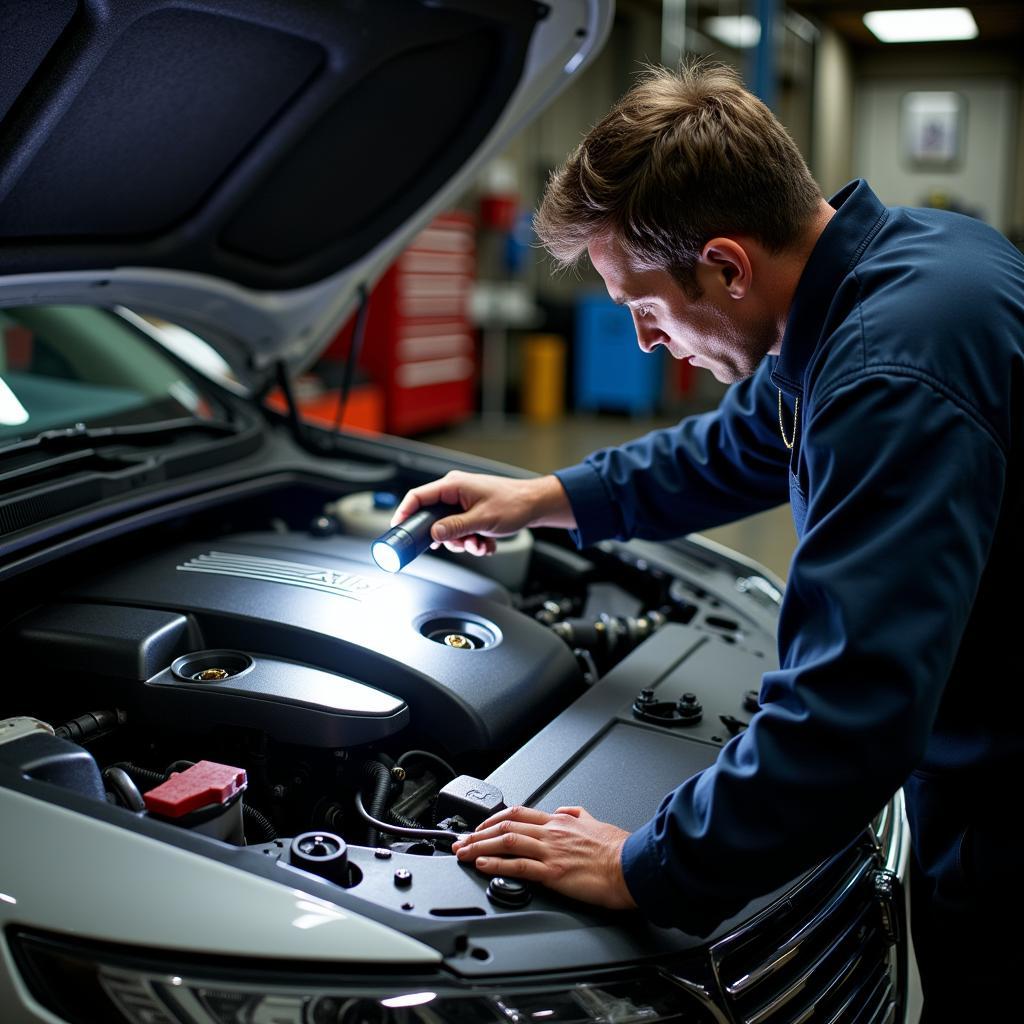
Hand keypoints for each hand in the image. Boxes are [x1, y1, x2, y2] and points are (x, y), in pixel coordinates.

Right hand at [391, 471, 575, 555]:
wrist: (535, 504)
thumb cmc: (514, 503)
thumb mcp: (482, 519)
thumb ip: (455, 527)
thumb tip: (433, 534)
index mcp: (453, 485)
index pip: (418, 497)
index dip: (404, 513)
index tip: (398, 530)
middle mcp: (454, 492)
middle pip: (433, 519)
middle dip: (447, 538)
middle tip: (461, 543)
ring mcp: (462, 503)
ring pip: (448, 530)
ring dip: (463, 542)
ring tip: (480, 543)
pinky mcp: (470, 513)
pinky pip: (461, 532)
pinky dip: (472, 541)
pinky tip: (486, 542)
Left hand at [452, 804, 636, 909]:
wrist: (633, 866)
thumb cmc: (619, 850)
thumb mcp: (596, 821)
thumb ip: (577, 814)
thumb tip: (565, 810)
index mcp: (560, 821)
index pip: (519, 814)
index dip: (494, 819)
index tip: (480, 827)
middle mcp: (551, 833)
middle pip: (505, 826)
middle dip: (478, 834)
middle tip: (461, 842)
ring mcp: (550, 851)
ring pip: (506, 843)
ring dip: (480, 848)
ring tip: (463, 853)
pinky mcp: (553, 872)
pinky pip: (518, 866)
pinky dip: (496, 865)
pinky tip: (482, 865)